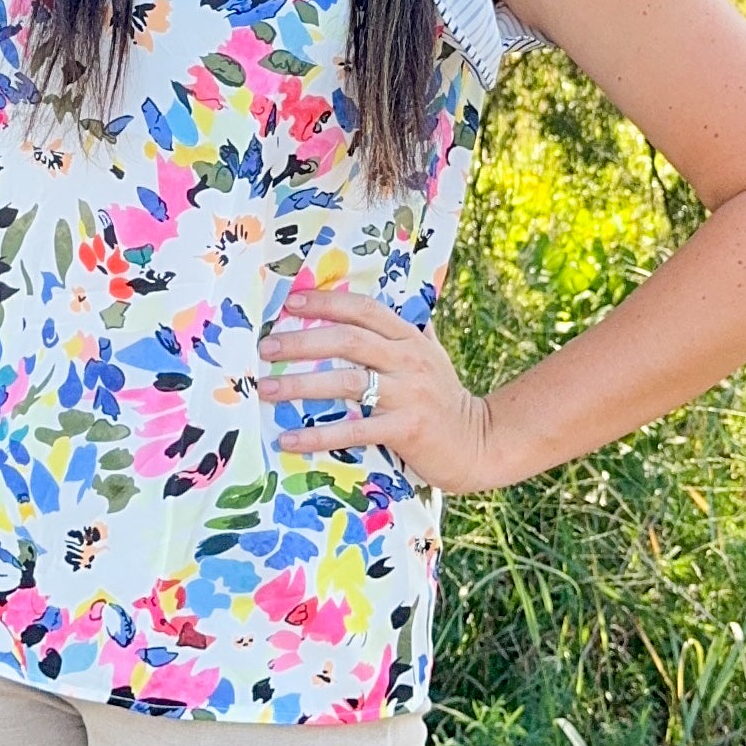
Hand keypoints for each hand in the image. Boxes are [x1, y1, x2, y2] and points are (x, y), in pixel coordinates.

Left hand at [256, 282, 506, 492]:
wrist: (479, 443)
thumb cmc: (445, 399)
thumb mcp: (431, 357)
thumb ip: (407, 332)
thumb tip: (379, 308)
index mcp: (410, 339)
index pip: (364, 310)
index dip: (327, 302)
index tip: (290, 303)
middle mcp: (409, 361)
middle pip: (348, 341)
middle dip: (302, 341)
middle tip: (266, 347)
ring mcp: (408, 395)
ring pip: (346, 382)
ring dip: (301, 385)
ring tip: (266, 390)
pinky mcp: (406, 430)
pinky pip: (354, 430)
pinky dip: (318, 435)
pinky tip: (290, 439)